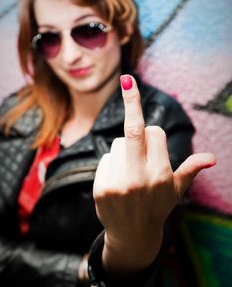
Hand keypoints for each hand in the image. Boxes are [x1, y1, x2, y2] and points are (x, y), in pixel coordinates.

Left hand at [93, 75, 215, 274]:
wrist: (132, 235)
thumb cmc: (157, 206)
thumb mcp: (177, 190)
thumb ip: (191, 170)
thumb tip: (212, 158)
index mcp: (162, 174)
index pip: (154, 133)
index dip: (154, 134)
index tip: (145, 118)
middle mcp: (140, 178)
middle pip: (133, 130)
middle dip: (131, 101)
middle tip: (127, 79)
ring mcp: (119, 183)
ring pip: (118, 143)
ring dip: (124, 150)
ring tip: (130, 171)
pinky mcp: (101, 188)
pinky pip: (106, 157)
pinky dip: (112, 162)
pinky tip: (117, 180)